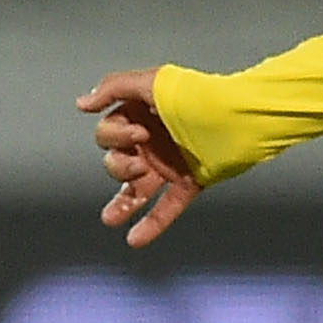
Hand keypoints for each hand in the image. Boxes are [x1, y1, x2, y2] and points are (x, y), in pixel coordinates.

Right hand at [77, 68, 200, 246]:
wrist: (240, 120)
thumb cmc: (198, 96)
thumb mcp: (152, 83)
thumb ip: (114, 88)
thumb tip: (82, 104)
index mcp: (139, 116)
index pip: (107, 134)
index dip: (116, 136)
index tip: (140, 133)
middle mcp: (151, 142)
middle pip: (115, 162)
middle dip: (120, 166)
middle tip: (140, 163)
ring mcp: (169, 165)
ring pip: (136, 190)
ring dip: (122, 204)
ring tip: (111, 218)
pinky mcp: (189, 182)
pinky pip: (167, 207)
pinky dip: (152, 224)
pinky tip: (134, 239)